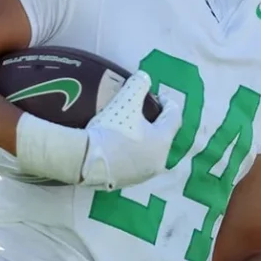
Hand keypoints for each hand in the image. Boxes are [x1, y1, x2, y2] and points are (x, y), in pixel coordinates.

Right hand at [79, 71, 180, 190]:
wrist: (86, 160)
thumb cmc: (111, 129)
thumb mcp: (125, 101)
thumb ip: (139, 85)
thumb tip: (144, 77)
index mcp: (163, 141)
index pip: (174, 117)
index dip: (167, 103)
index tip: (157, 96)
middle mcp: (159, 161)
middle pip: (162, 136)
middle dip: (154, 123)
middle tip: (141, 112)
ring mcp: (144, 175)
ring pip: (149, 152)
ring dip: (143, 140)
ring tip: (128, 129)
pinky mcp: (128, 183)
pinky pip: (135, 164)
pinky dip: (130, 154)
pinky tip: (117, 147)